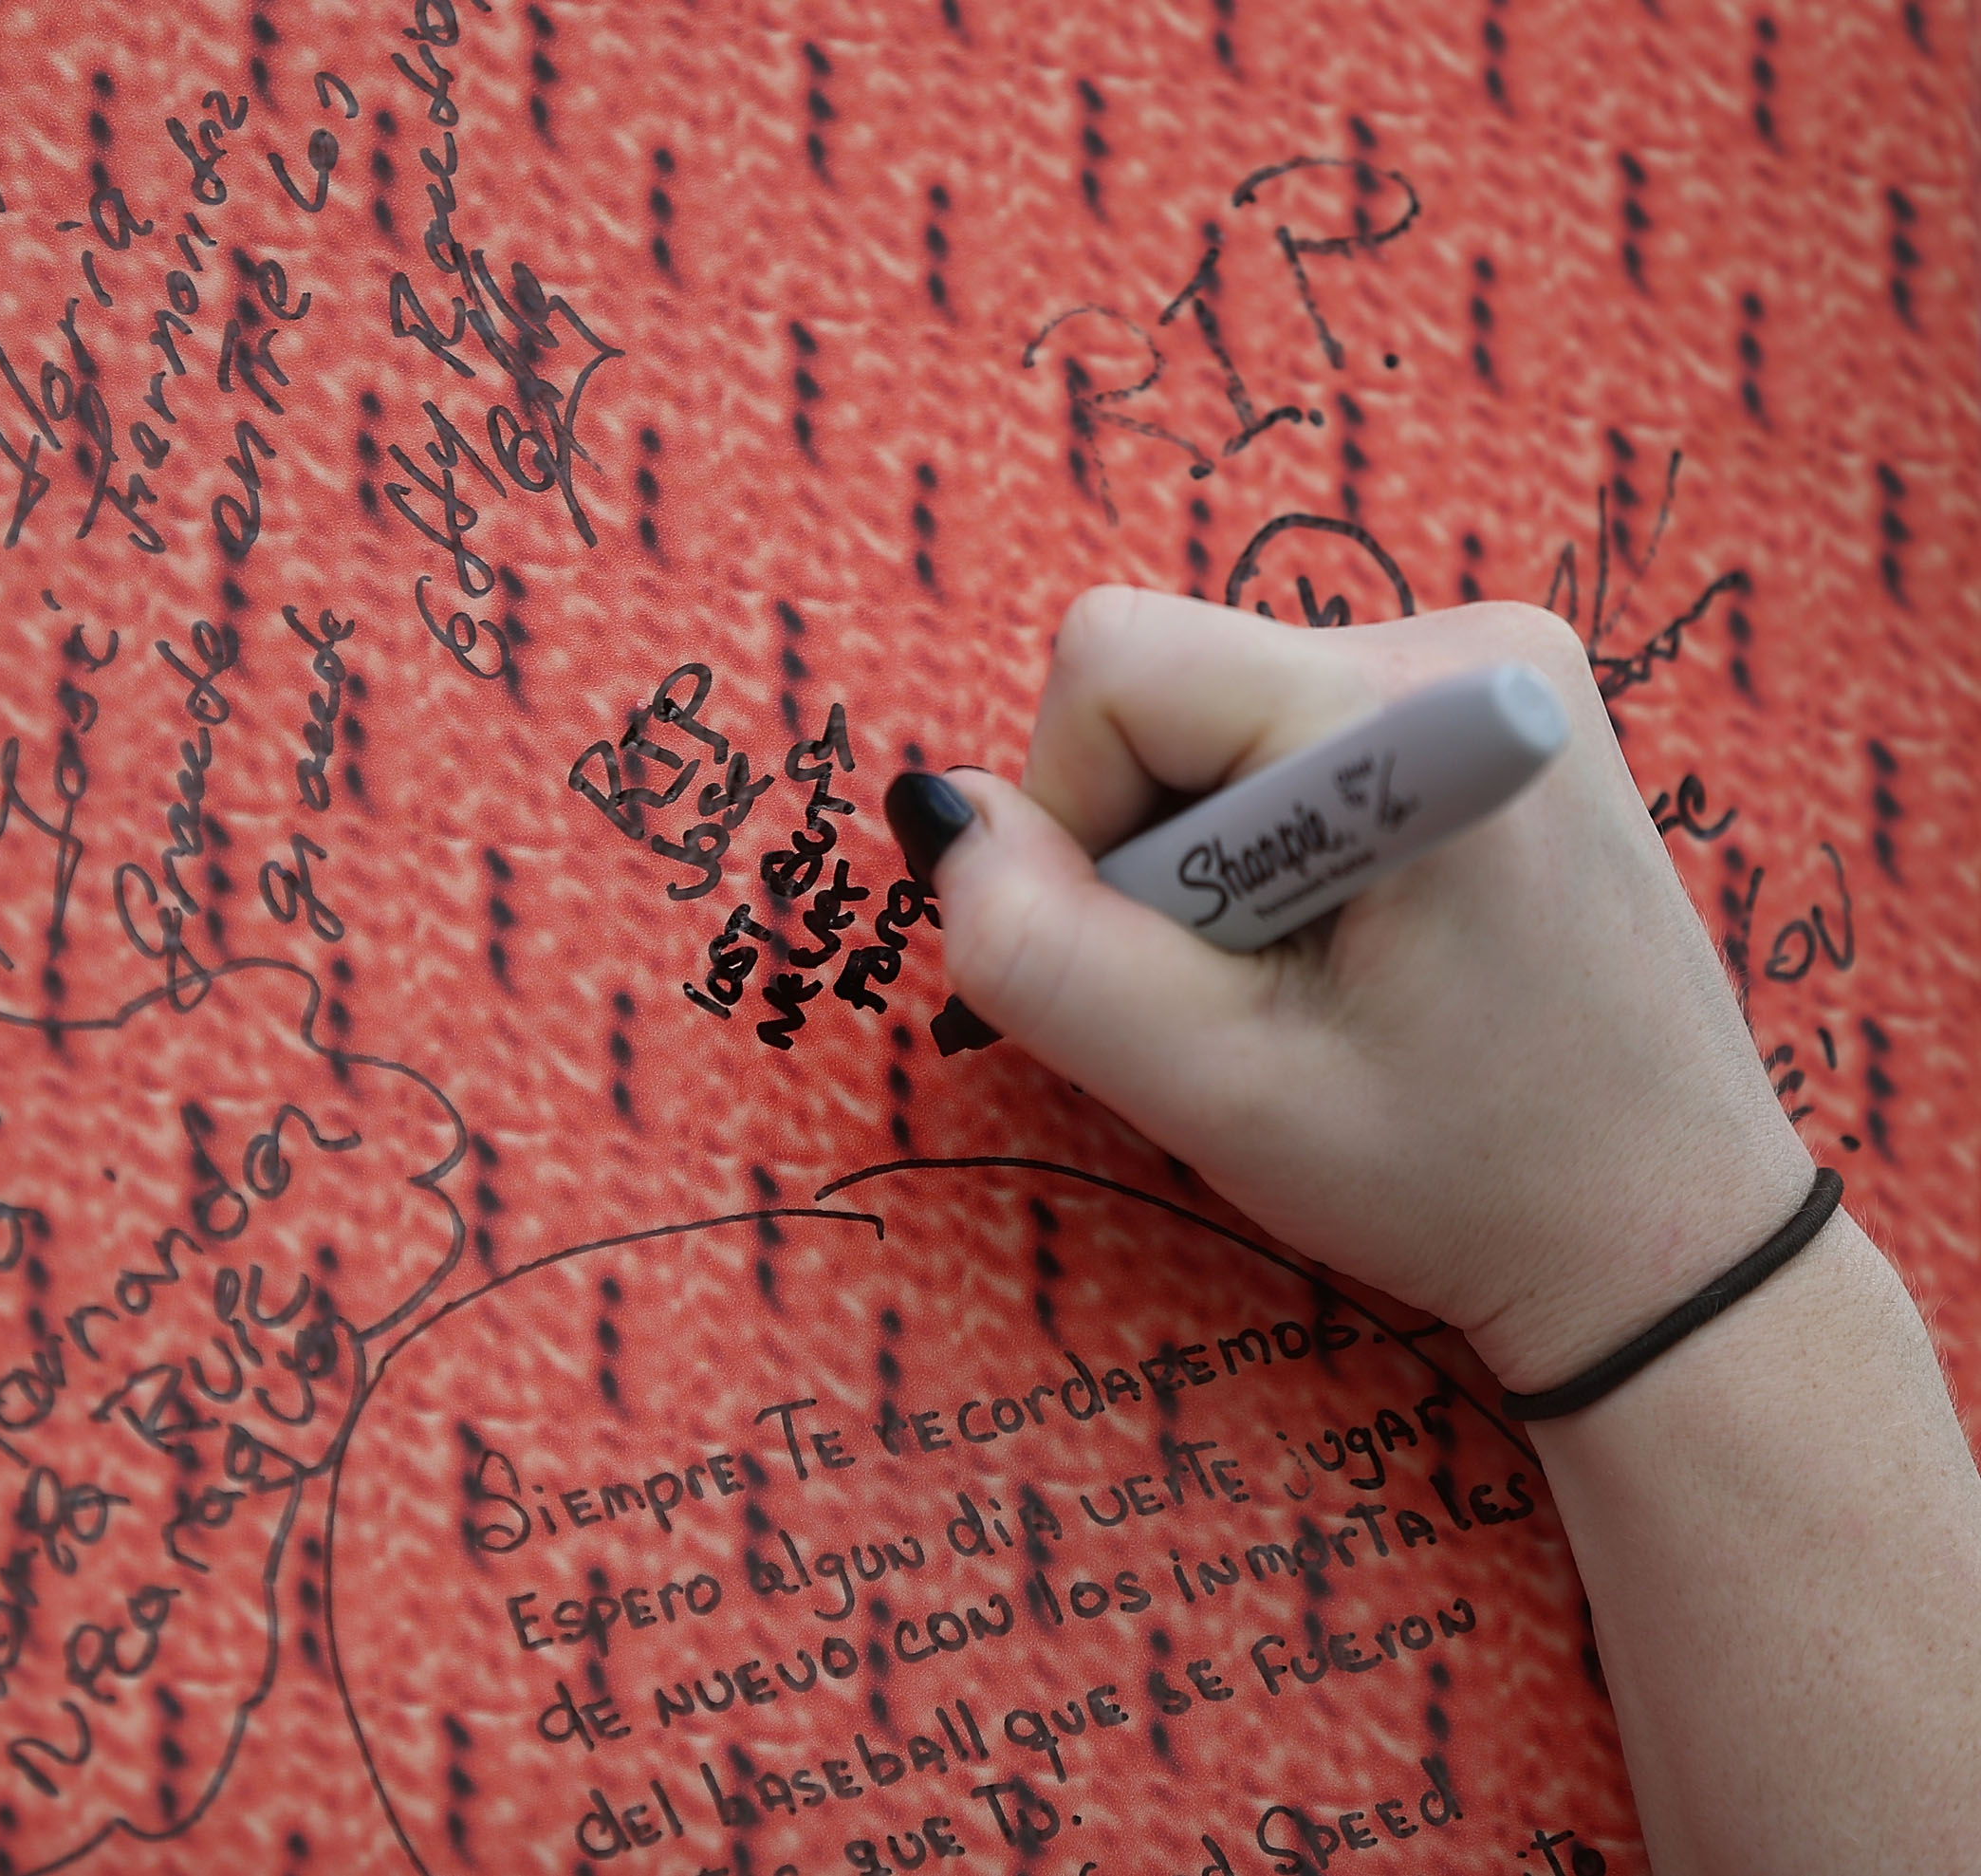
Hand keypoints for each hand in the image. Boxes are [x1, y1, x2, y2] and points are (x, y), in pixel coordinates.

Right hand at [893, 586, 1813, 1390]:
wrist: (1666, 1237)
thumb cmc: (1460, 1176)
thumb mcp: (1215, 1089)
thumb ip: (1042, 950)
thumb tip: (940, 817)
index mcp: (1417, 714)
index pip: (1111, 666)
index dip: (1078, 820)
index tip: (1171, 960)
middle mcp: (1472, 639)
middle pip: (1161, 685)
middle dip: (1154, 849)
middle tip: (1261, 992)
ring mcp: (1496, 661)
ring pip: (1211, 714)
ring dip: (1210, 855)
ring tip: (1321, 981)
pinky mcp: (1492, 704)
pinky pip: (1282, 732)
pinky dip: (1269, 842)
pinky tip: (1358, 946)